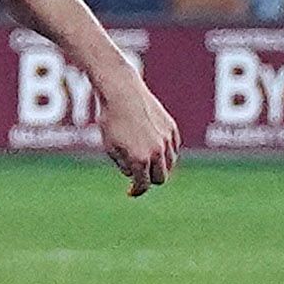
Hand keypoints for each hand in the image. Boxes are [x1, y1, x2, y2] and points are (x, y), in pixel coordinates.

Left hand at [98, 73, 178, 196]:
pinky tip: (154, 148)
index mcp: (140, 159)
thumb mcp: (111, 147)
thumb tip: (135, 175)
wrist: (122, 92)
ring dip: (160, 167)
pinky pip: (173, 148)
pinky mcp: (171, 128)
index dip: (136, 191)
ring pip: (170, 164)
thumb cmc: (111, 120)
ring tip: (148, 162)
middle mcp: (157, 152)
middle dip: (150, 180)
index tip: (131, 192)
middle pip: (160, 178)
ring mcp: (167, 139)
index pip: (143, 185)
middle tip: (140, 176)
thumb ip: (124, 165)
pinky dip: (165, 152)